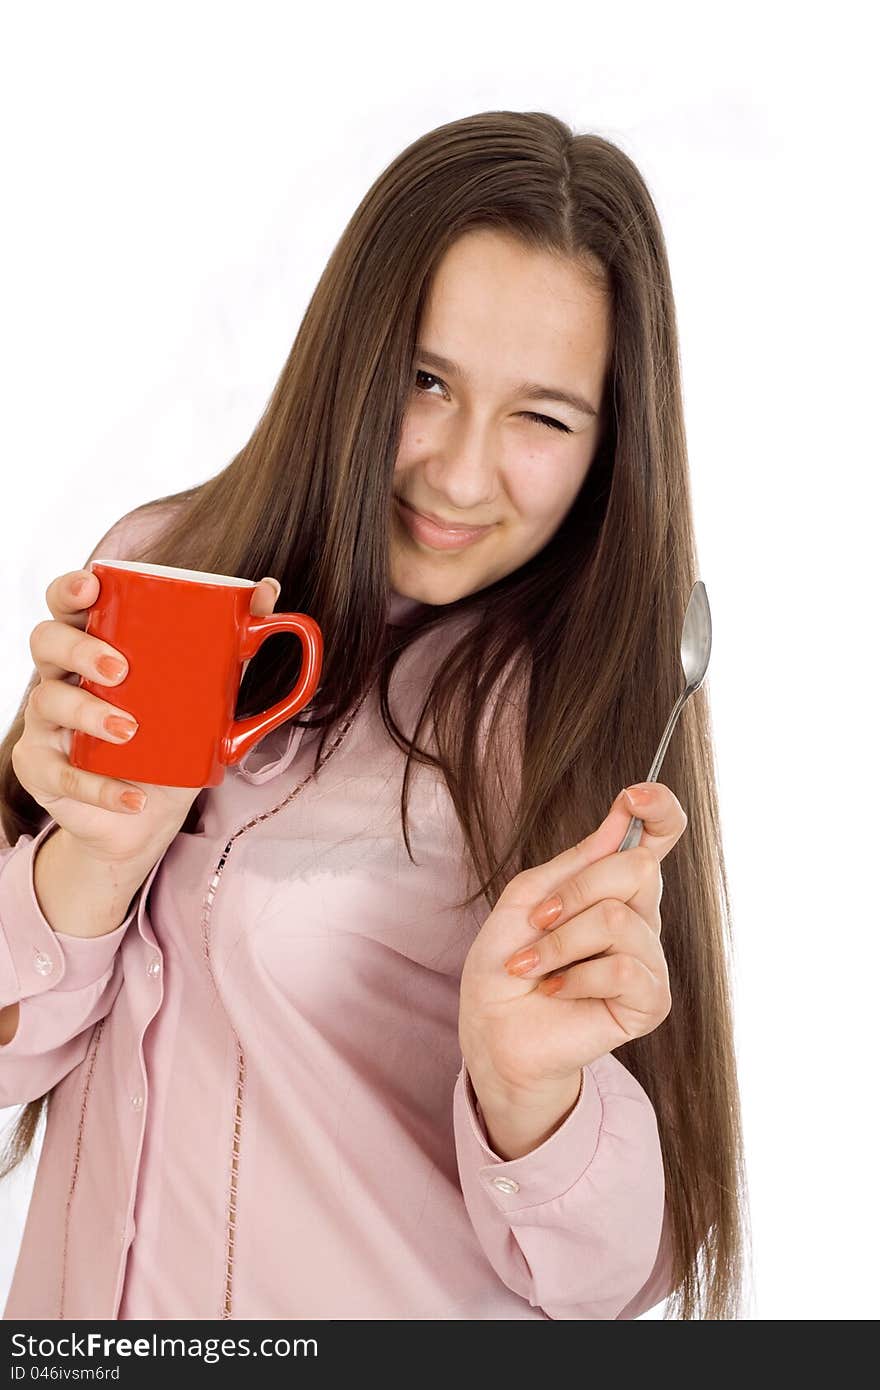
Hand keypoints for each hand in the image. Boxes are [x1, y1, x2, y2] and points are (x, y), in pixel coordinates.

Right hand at [12, 567, 281, 868]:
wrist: (150, 812)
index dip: (69, 588)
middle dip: (79, 648)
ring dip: (88, 713)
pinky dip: (99, 788)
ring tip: (129, 730)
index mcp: (93, 645)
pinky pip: (59, 774)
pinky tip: (133, 798)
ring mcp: (46, 723)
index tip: (93, 586)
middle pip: (45, 640)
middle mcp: (61, 676)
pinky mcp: (42, 771)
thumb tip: (267, 589)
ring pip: (46, 701)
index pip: (66, 603)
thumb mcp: (208, 690)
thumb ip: (235, 643)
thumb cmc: (172, 736)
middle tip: (121, 670)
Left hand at [458, 782, 686, 1112]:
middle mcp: (640, 917)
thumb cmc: (507, 962)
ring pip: (618, 920)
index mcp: (615, 886)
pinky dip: (576, 978)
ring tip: (533, 967)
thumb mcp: (528, 897)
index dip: (660, 808)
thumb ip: (577, 861)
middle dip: (576, 891)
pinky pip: (623, 969)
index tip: (632, 795)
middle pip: (638, 869)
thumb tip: (621, 818)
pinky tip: (556, 990)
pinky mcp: (650, 1002)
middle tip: (538, 920)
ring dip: (560, 944)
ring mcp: (649, 960)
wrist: (494, 1028)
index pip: (660, 836)